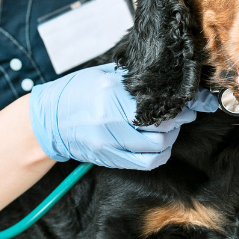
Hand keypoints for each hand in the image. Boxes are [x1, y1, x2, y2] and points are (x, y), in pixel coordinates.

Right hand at [30, 63, 216, 169]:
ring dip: (169, 139)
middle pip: (162, 125)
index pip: (158, 100)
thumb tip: (166, 77)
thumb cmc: (76, 93)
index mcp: (111, 92)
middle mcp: (111, 117)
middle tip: (180, 114)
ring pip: (158, 146)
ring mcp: (110, 141)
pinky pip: (146, 163)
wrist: (50, 119)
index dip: (180, 103)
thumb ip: (131, 79)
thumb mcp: (102, 75)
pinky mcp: (110, 157)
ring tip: (167, 129)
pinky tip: (158, 146)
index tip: (188, 101)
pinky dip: (159, 155)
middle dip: (177, 121)